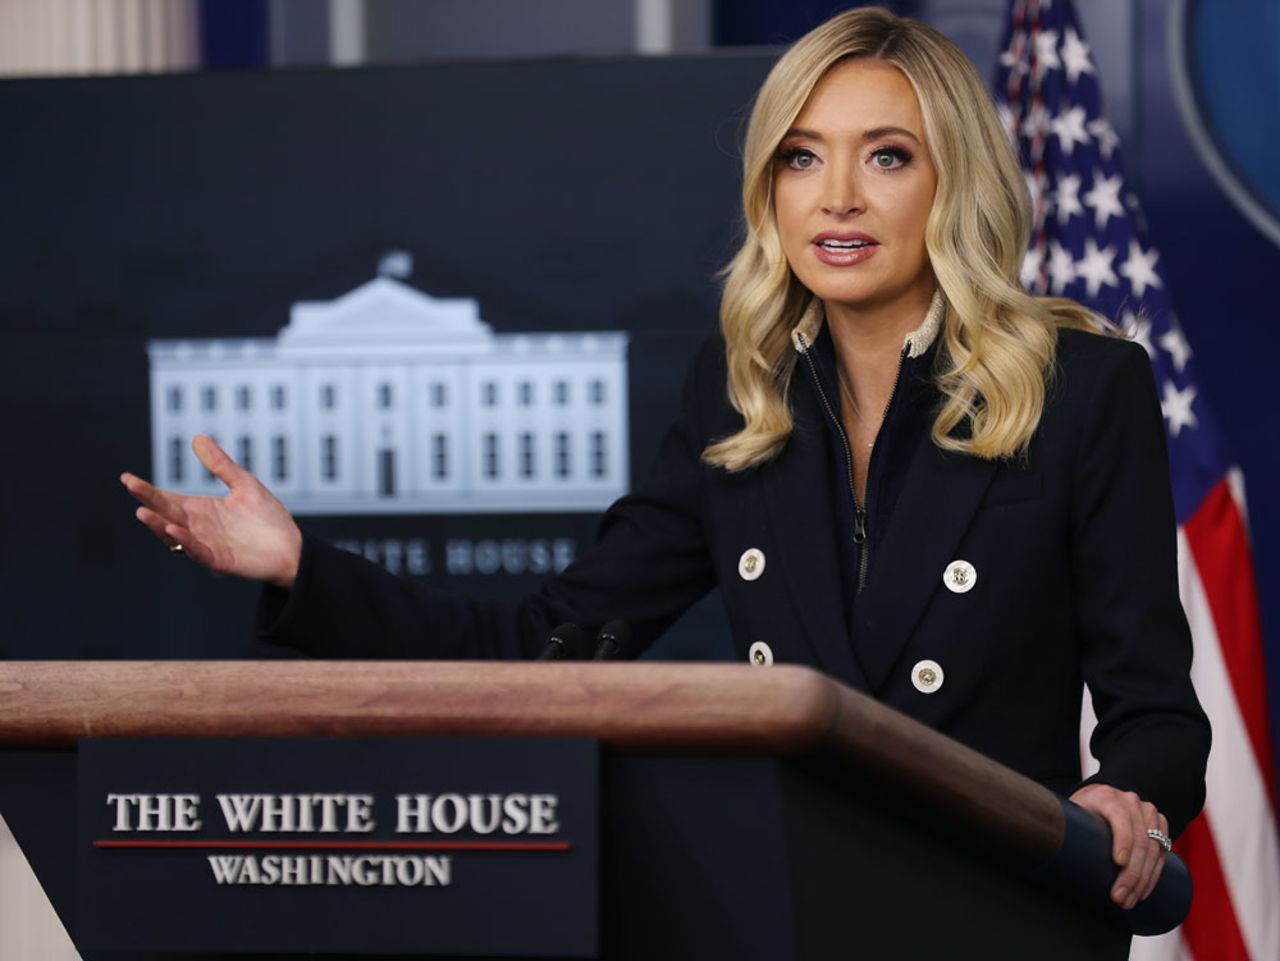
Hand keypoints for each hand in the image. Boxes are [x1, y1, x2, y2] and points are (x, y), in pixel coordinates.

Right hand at [121, 434, 302, 589]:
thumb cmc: (268, 519)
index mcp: (200, 509)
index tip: (127, 478)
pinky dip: (185, 542)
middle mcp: (197, 527)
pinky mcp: (218, 560)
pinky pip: (197, 551)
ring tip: (143, 511)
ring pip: (175, 535)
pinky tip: (174, 529)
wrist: (292, 548)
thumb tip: (197, 437)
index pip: (166, 499)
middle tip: (131, 486)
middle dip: (148, 500)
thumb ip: (220, 465)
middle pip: (166, 513)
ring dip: (158, 525)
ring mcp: (206, 545)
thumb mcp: (243, 484)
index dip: (147, 489)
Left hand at [1069, 783, 1168, 909]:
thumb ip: (1069, 827)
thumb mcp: (1072, 812)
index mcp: (1108, 797)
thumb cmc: (1082, 810)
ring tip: (1129, 901)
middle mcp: (1132, 802)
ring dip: (1143, 880)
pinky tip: (1143, 891)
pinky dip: (1153, 875)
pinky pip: (1162, 853)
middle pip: (1140, 841)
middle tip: (1119, 897)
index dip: (1122, 841)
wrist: (1100, 795)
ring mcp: (1148, 812)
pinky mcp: (1160, 825)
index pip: (1121, 819)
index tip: (1118, 863)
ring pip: (1154, 850)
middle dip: (1131, 874)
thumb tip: (1050, 855)